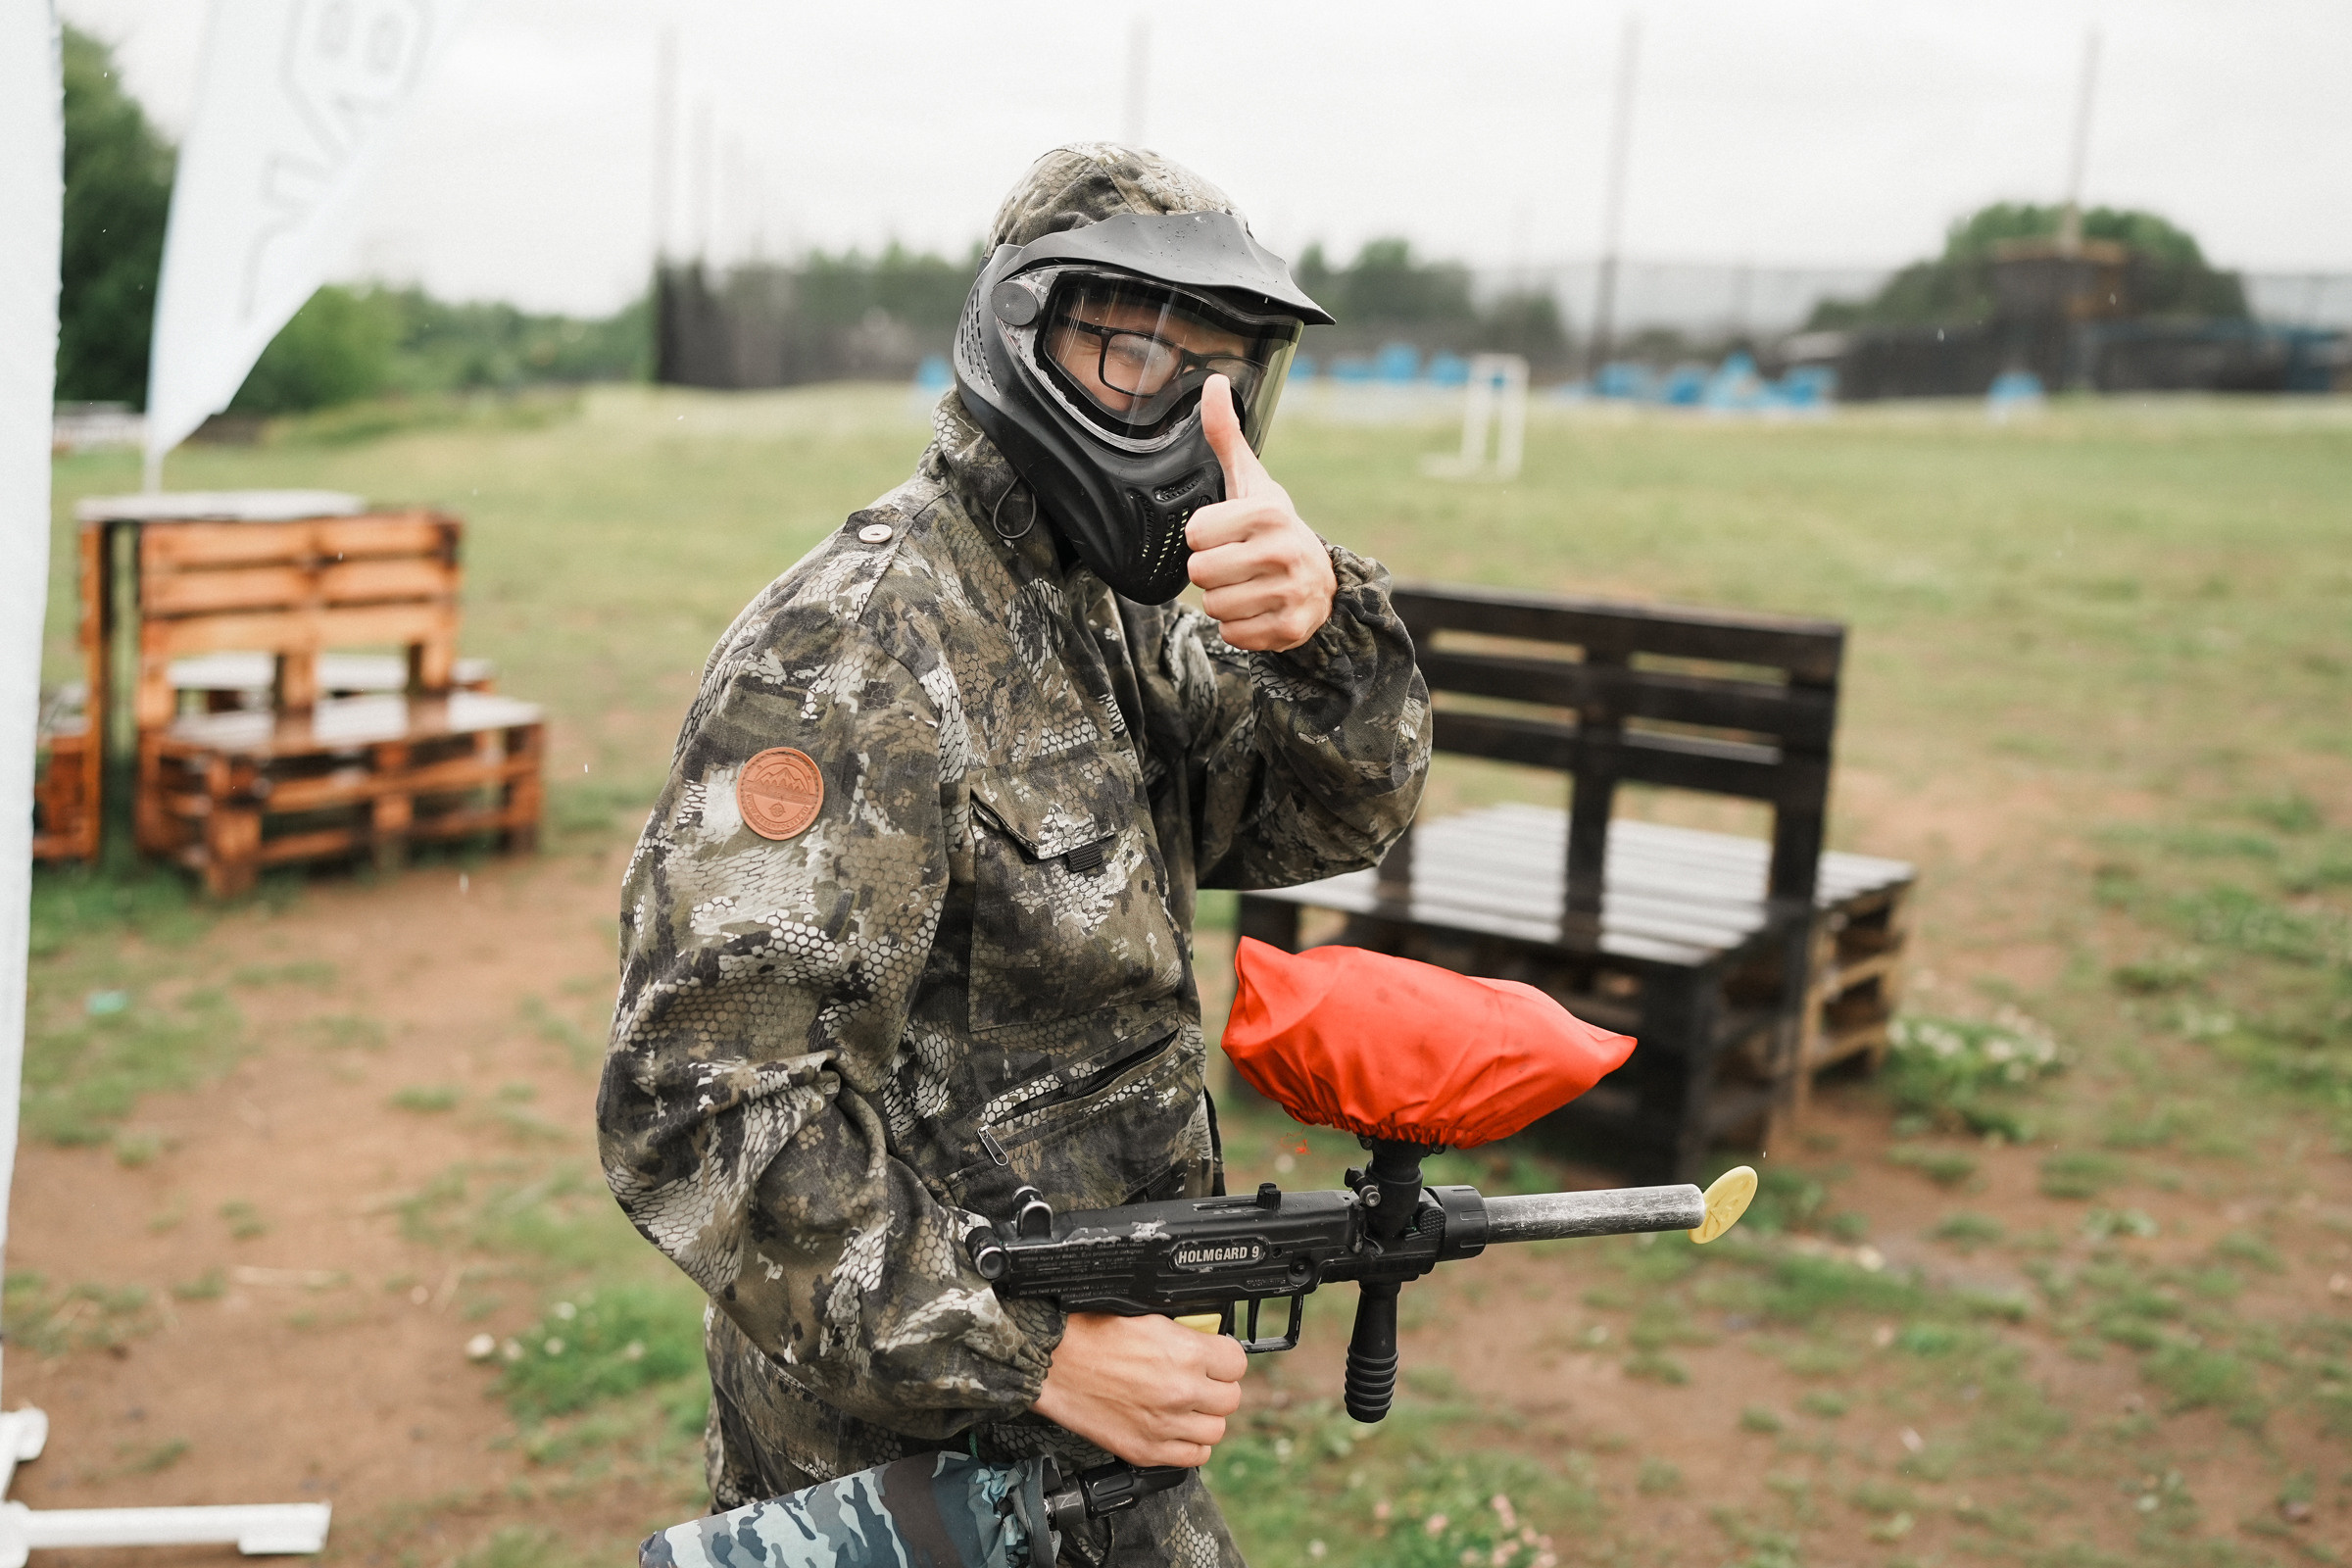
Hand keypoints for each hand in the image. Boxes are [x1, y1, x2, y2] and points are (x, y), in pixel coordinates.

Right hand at [1030, 1312, 1247, 1467]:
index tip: (1216, 1360)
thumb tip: (1208, 1341)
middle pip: (1230, 1399)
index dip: (1225, 1360)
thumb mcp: (1149, 1318)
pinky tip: (1176, 1428)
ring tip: (1188, 1406)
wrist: (1053, 1364)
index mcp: (1185, 1352)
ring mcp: (1165, 1425)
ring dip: (1205, 1418)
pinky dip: (1190, 1444)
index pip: (1237, 1363)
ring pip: (1216, 1430)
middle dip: (1217, 1388)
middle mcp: (1181, 1391)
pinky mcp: (1147, 1450)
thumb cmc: (1092, 1335)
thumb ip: (1186, 1335)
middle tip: (1201, 1381)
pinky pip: (1193, 1456)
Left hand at [1186, 374, 1337, 651]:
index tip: (1226, 534)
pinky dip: (1239, 626)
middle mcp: (1283, 552)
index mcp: (1268, 513)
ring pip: (1214, 607)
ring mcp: (1290, 593)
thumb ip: (1226, 435)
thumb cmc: (1273, 527)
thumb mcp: (1250, 481)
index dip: (1204, 536)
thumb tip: (1214, 383)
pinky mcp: (1290, 629)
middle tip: (1235, 562)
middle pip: (1200, 574)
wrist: (1322, 580)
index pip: (1195, 535)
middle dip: (1211, 571)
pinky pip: (1233, 634)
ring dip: (1223, 600)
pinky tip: (1258, 607)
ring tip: (1247, 584)